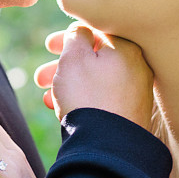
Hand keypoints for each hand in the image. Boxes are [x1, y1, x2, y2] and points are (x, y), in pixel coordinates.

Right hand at [34, 24, 153, 128]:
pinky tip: (62, 110)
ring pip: (96, 80)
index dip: (69, 36)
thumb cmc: (88, 96)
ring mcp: (137, 93)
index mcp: (127, 48)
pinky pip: (103, 98)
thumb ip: (76, 35)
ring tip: (47, 98)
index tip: (48, 46)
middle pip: (95, 58)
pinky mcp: (131, 114)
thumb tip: (82, 30)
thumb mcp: (74, 57)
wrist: (106, 147)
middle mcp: (138, 67)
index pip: (97, 32)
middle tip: (40, 76)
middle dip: (63, 66)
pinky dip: (82, 99)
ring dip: (68, 85)